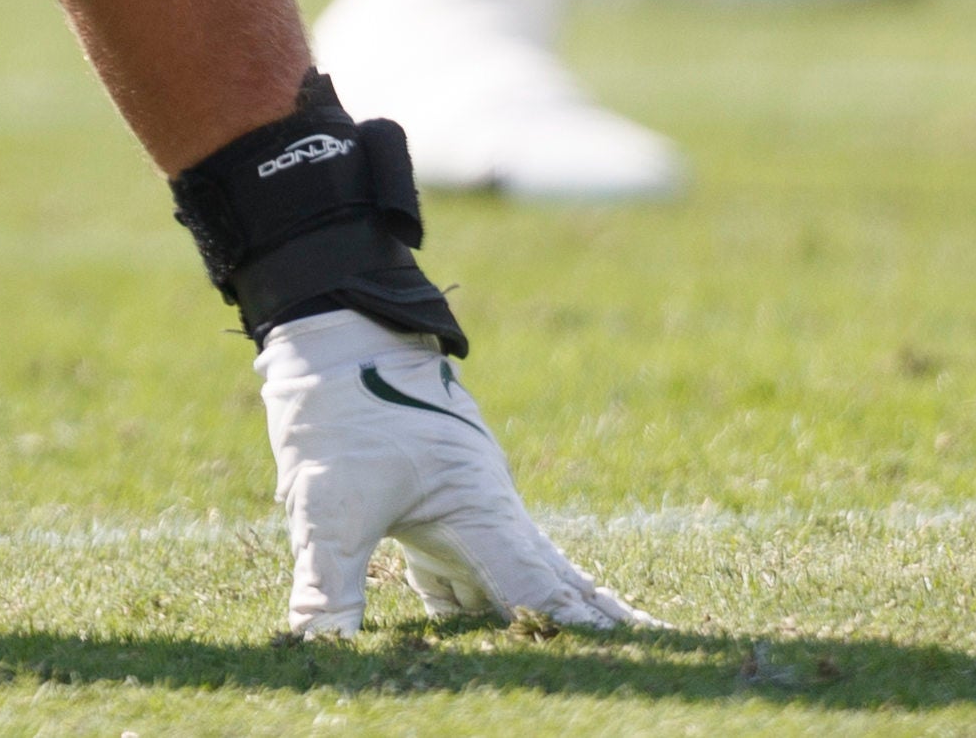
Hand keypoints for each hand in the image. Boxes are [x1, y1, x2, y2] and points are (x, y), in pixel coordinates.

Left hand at [260, 309, 639, 636]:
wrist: (335, 327)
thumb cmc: (339, 411)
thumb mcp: (325, 505)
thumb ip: (327, 585)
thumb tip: (320, 649)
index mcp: (479, 511)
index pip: (539, 588)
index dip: (582, 626)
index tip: (634, 647)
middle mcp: (488, 510)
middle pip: (552, 578)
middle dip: (597, 616)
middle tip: (655, 647)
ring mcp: (467, 504)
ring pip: (518, 569)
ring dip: (551, 606)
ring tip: (600, 640)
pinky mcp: (438, 502)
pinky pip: (477, 563)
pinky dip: (496, 595)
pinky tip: (503, 622)